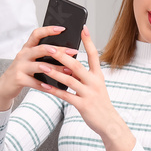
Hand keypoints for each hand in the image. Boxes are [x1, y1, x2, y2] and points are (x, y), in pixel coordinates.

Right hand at [0, 26, 77, 111]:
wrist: (6, 84)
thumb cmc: (23, 70)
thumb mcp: (31, 59)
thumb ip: (43, 54)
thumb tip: (66, 52)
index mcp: (28, 47)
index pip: (37, 33)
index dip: (49, 30)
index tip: (62, 29)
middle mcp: (23, 54)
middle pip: (41, 49)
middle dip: (58, 50)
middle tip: (72, 52)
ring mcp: (20, 66)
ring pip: (40, 66)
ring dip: (55, 69)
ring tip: (68, 71)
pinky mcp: (18, 78)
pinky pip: (34, 82)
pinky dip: (44, 86)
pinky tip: (53, 87)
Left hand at [35, 27, 135, 150]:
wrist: (109, 123)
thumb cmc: (100, 102)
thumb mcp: (96, 86)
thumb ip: (84, 75)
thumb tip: (69, 64)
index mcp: (98, 75)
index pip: (93, 54)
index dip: (88, 41)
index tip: (82, 28)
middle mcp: (94, 82)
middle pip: (77, 66)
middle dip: (62, 56)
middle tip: (50, 48)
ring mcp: (89, 94)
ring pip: (69, 80)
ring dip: (54, 72)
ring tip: (42, 66)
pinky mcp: (83, 105)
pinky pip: (66, 96)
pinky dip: (54, 91)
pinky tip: (45, 86)